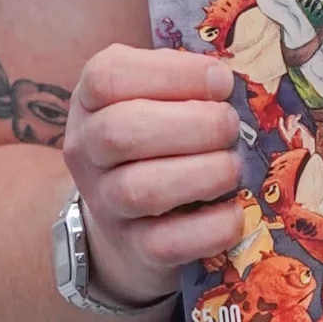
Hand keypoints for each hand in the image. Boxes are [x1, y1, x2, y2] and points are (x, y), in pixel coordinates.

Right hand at [63, 46, 244, 306]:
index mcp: (92, 100)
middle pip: (121, 131)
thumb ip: (189, 82)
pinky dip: (211, 227)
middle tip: (231, 126)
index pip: (109, 76)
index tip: (222, 81)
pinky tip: (235, 212)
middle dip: (194, 125)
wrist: (130, 219)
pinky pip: (167, 243)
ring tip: (233, 166)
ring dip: (204, 173)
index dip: (173, 73)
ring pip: (142, 189)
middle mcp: (87, 150)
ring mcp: (105, 203)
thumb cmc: (158, 138)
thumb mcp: (158, 98)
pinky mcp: (134, 248)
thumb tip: (235, 81)